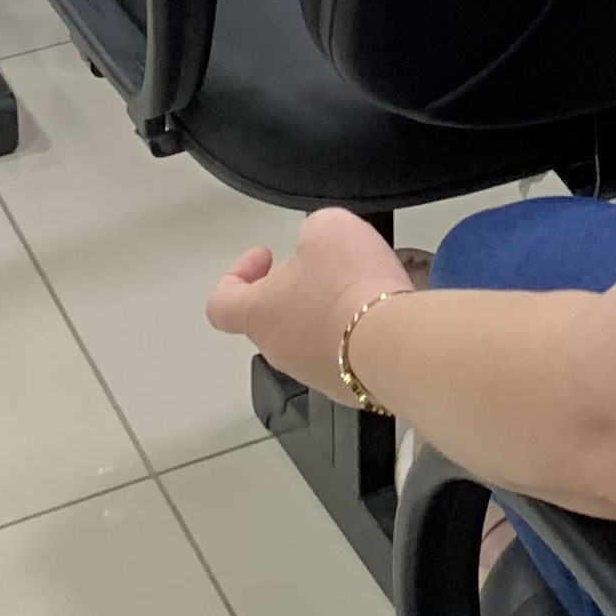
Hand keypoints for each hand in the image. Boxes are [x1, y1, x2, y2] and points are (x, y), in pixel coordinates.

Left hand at [207, 205, 413, 388]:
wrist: (394, 343)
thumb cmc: (348, 284)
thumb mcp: (328, 227)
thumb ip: (311, 233)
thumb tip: (316, 247)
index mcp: (258, 313)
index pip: (222, 305)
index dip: (236, 276)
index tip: (265, 257)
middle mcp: (278, 350)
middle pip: (273, 318)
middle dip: (296, 289)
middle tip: (328, 268)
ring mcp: (312, 375)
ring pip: (310, 338)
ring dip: (327, 314)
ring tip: (363, 290)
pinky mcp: (347, 389)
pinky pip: (344, 357)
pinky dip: (355, 336)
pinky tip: (381, 316)